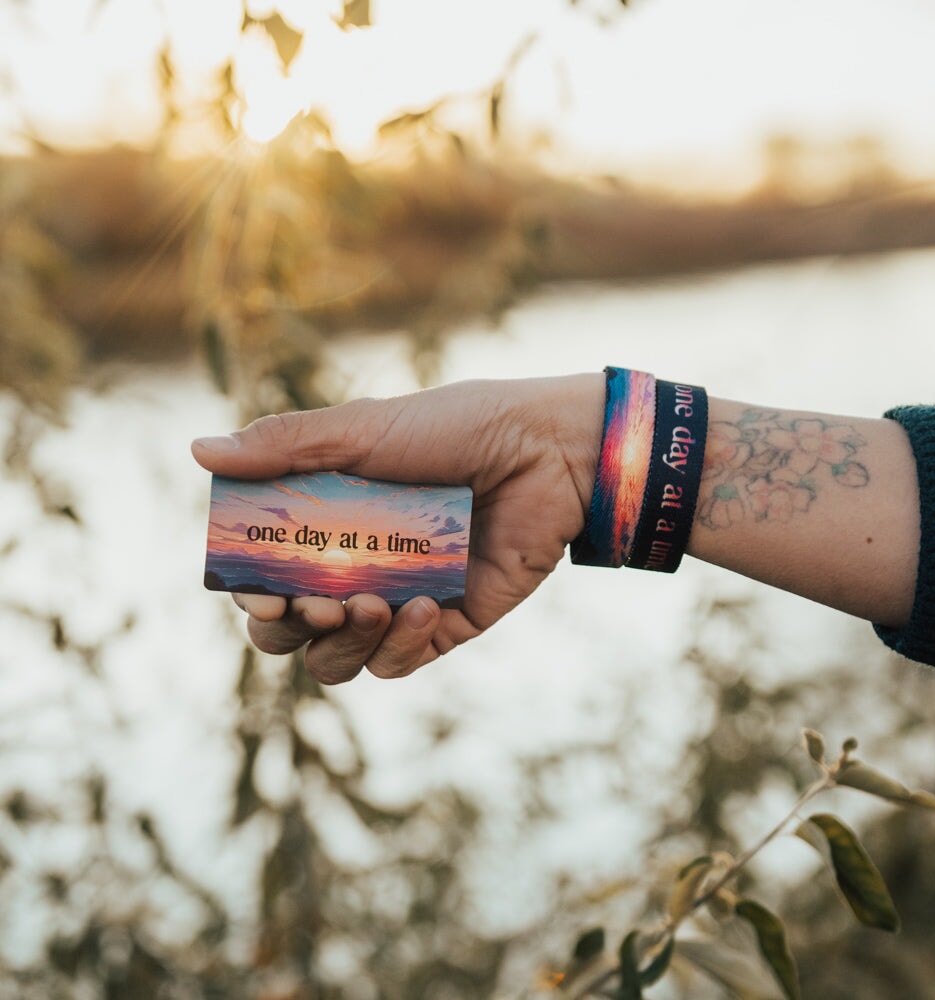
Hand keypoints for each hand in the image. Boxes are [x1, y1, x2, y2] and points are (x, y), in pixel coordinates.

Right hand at [192, 374, 603, 683]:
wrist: (546, 449)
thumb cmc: (455, 428)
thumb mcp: (363, 430)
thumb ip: (286, 447)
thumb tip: (199, 452)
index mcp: (328, 521)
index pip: (265, 575)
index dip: (252, 592)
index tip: (260, 586)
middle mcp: (356, 566)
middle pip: (292, 630)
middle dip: (289, 628)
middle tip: (315, 603)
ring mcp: (399, 599)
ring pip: (338, 659)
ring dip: (340, 644)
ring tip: (368, 606)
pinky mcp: (445, 623)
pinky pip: (400, 663)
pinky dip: (400, 647)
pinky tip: (422, 610)